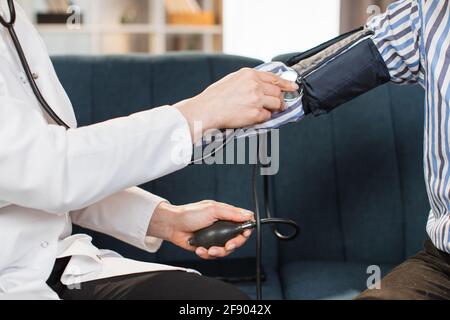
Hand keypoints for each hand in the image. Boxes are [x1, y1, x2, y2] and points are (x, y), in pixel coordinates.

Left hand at [148, 200, 253, 258]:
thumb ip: (231, 213)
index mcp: (226, 215)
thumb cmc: (189, 214)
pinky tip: (200, 248)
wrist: (172, 226)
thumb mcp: (213, 209)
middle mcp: (222, 227)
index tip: (244, 234)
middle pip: (238, 240)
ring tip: (209, 249)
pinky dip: (207, 253)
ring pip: (226, 250)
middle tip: (227, 246)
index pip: (243, 223)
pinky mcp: (207, 247)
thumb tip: (248, 215)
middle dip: (233, 244)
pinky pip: (214, 255)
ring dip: (219, 251)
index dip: (246, 230)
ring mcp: (215, 238)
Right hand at [175, 68, 298, 142]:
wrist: (206, 110)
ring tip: (266, 111)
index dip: (286, 83)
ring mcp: (256, 99)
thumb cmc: (215, 97)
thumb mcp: (232, 79)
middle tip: (279, 104)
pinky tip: (253, 117)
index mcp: (249, 74)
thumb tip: (263, 85)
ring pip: (277, 103)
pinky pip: (267, 116)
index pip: (274, 78)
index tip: (293, 86)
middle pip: (278, 91)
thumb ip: (248, 80)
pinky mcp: (255, 113)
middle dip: (280, 99)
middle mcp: (255, 84)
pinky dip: (263, 118)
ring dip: (274, 109)